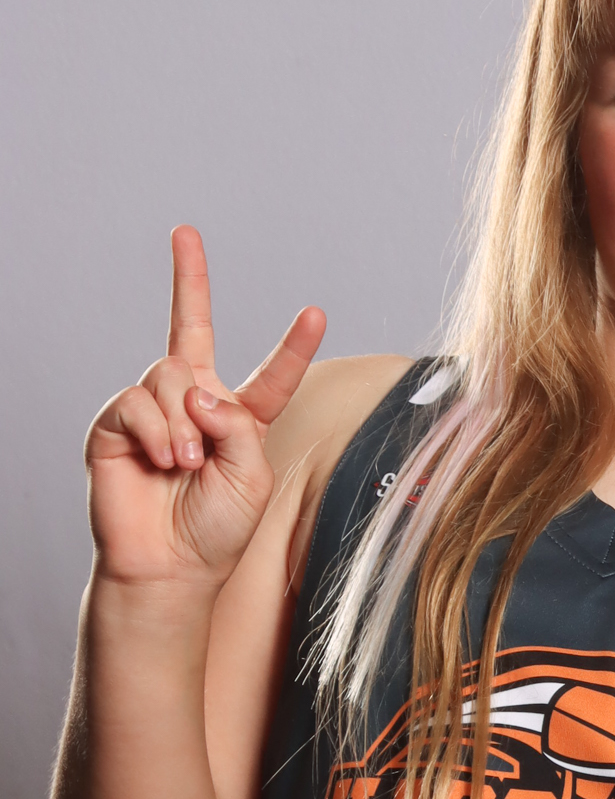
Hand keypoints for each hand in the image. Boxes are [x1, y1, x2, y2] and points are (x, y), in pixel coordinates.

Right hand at [84, 227, 324, 590]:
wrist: (169, 566)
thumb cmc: (216, 530)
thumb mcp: (253, 475)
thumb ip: (239, 424)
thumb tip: (196, 389)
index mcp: (239, 418)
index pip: (271, 375)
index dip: (292, 347)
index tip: (315, 313)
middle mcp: (194, 403)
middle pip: (189, 328)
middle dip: (188, 277)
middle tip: (185, 233)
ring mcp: (153, 409)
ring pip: (170, 373)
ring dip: (184, 420)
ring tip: (187, 463)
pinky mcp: (115, 423)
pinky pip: (137, 398)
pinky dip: (156, 428)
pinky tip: (164, 459)